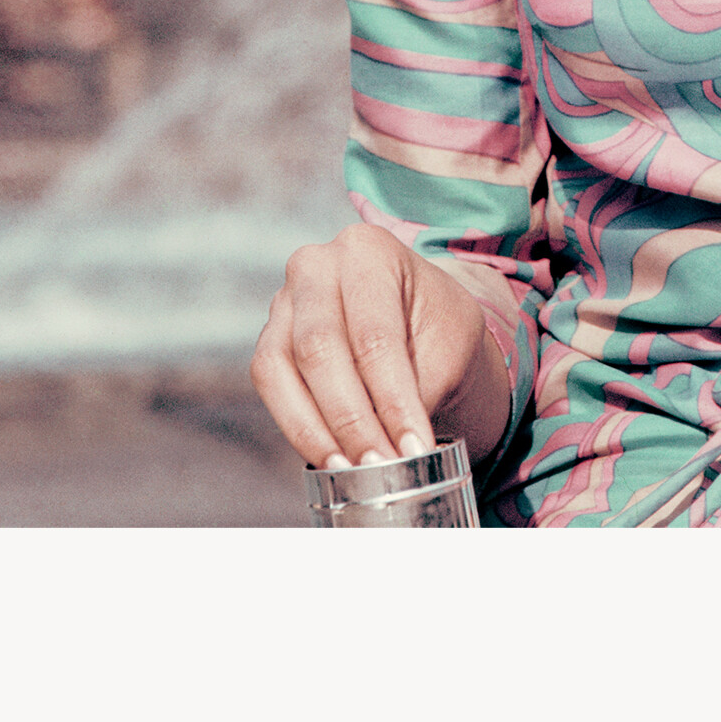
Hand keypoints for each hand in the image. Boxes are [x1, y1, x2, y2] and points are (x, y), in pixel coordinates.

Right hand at [251, 224, 507, 471]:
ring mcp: (285, 298)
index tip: (414, 450)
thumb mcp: (450, 342)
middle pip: (320, 348)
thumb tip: (401, 453)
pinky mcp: (270, 336)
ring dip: (317, 429)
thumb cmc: (436, 325)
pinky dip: (297, 425)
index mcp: (369, 250)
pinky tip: (330, 457)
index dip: (392, 400)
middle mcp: (316, 264)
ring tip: (355, 471)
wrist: (415, 318)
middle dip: (352, 420)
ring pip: (282, 367)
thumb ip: (421, 386)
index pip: (374, 334)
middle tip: (382, 467)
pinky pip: (269, 382)